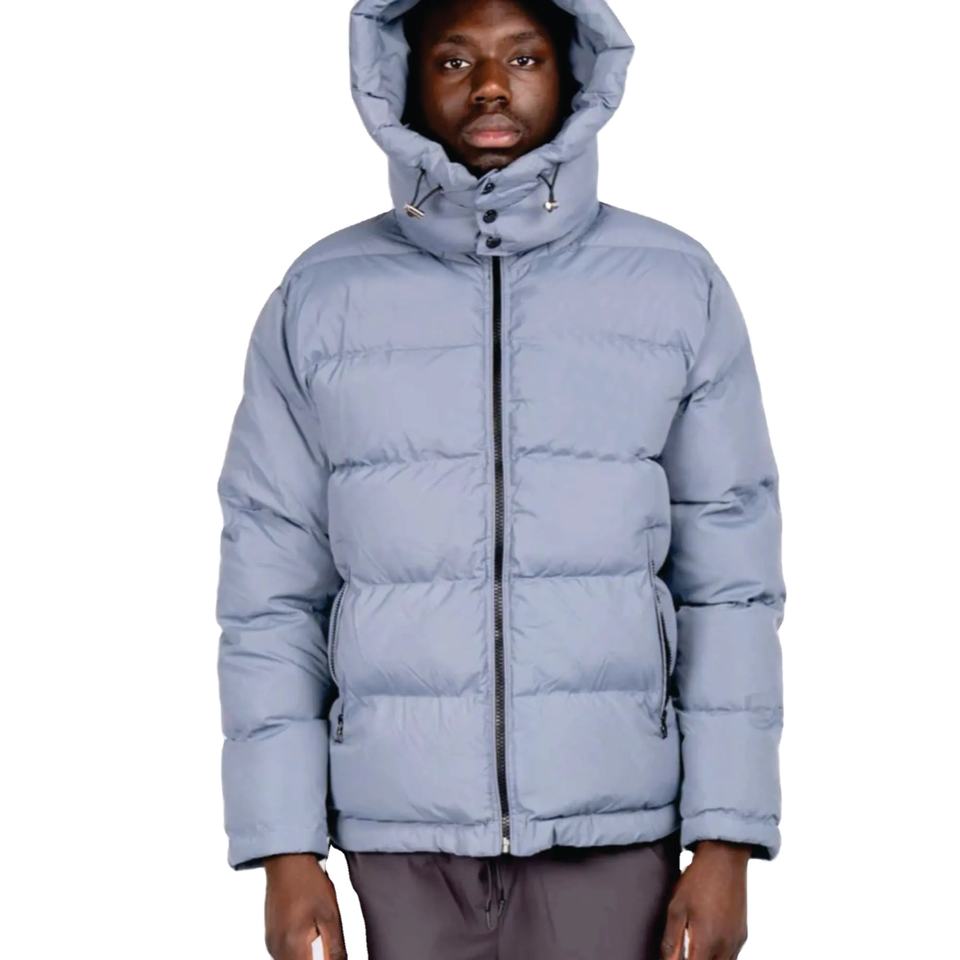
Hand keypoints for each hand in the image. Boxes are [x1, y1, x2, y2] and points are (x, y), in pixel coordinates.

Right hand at [263, 854, 346, 959]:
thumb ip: (335, 949)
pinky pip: (286, 954)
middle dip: (317, 958)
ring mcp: (272, 943)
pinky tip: (311, 934)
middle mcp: (277, 949)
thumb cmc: (307, 881)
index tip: (331, 954)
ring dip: (309, 956)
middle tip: (327, 944)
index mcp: (292, 946)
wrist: (287, 859)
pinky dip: (301, 951)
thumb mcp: (330, 915)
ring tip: (320, 936)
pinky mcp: (271, 936)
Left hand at [660, 840, 750, 958]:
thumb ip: (671, 940)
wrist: (725, 857)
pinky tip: (706, 944)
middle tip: (683, 952)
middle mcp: (726, 946)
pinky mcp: (742, 934)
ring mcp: (737, 941)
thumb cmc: (699, 879)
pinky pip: (731, 956)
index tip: (674, 957)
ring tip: (693, 948)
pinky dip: (719, 956)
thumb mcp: (677, 908)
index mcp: (707, 942)